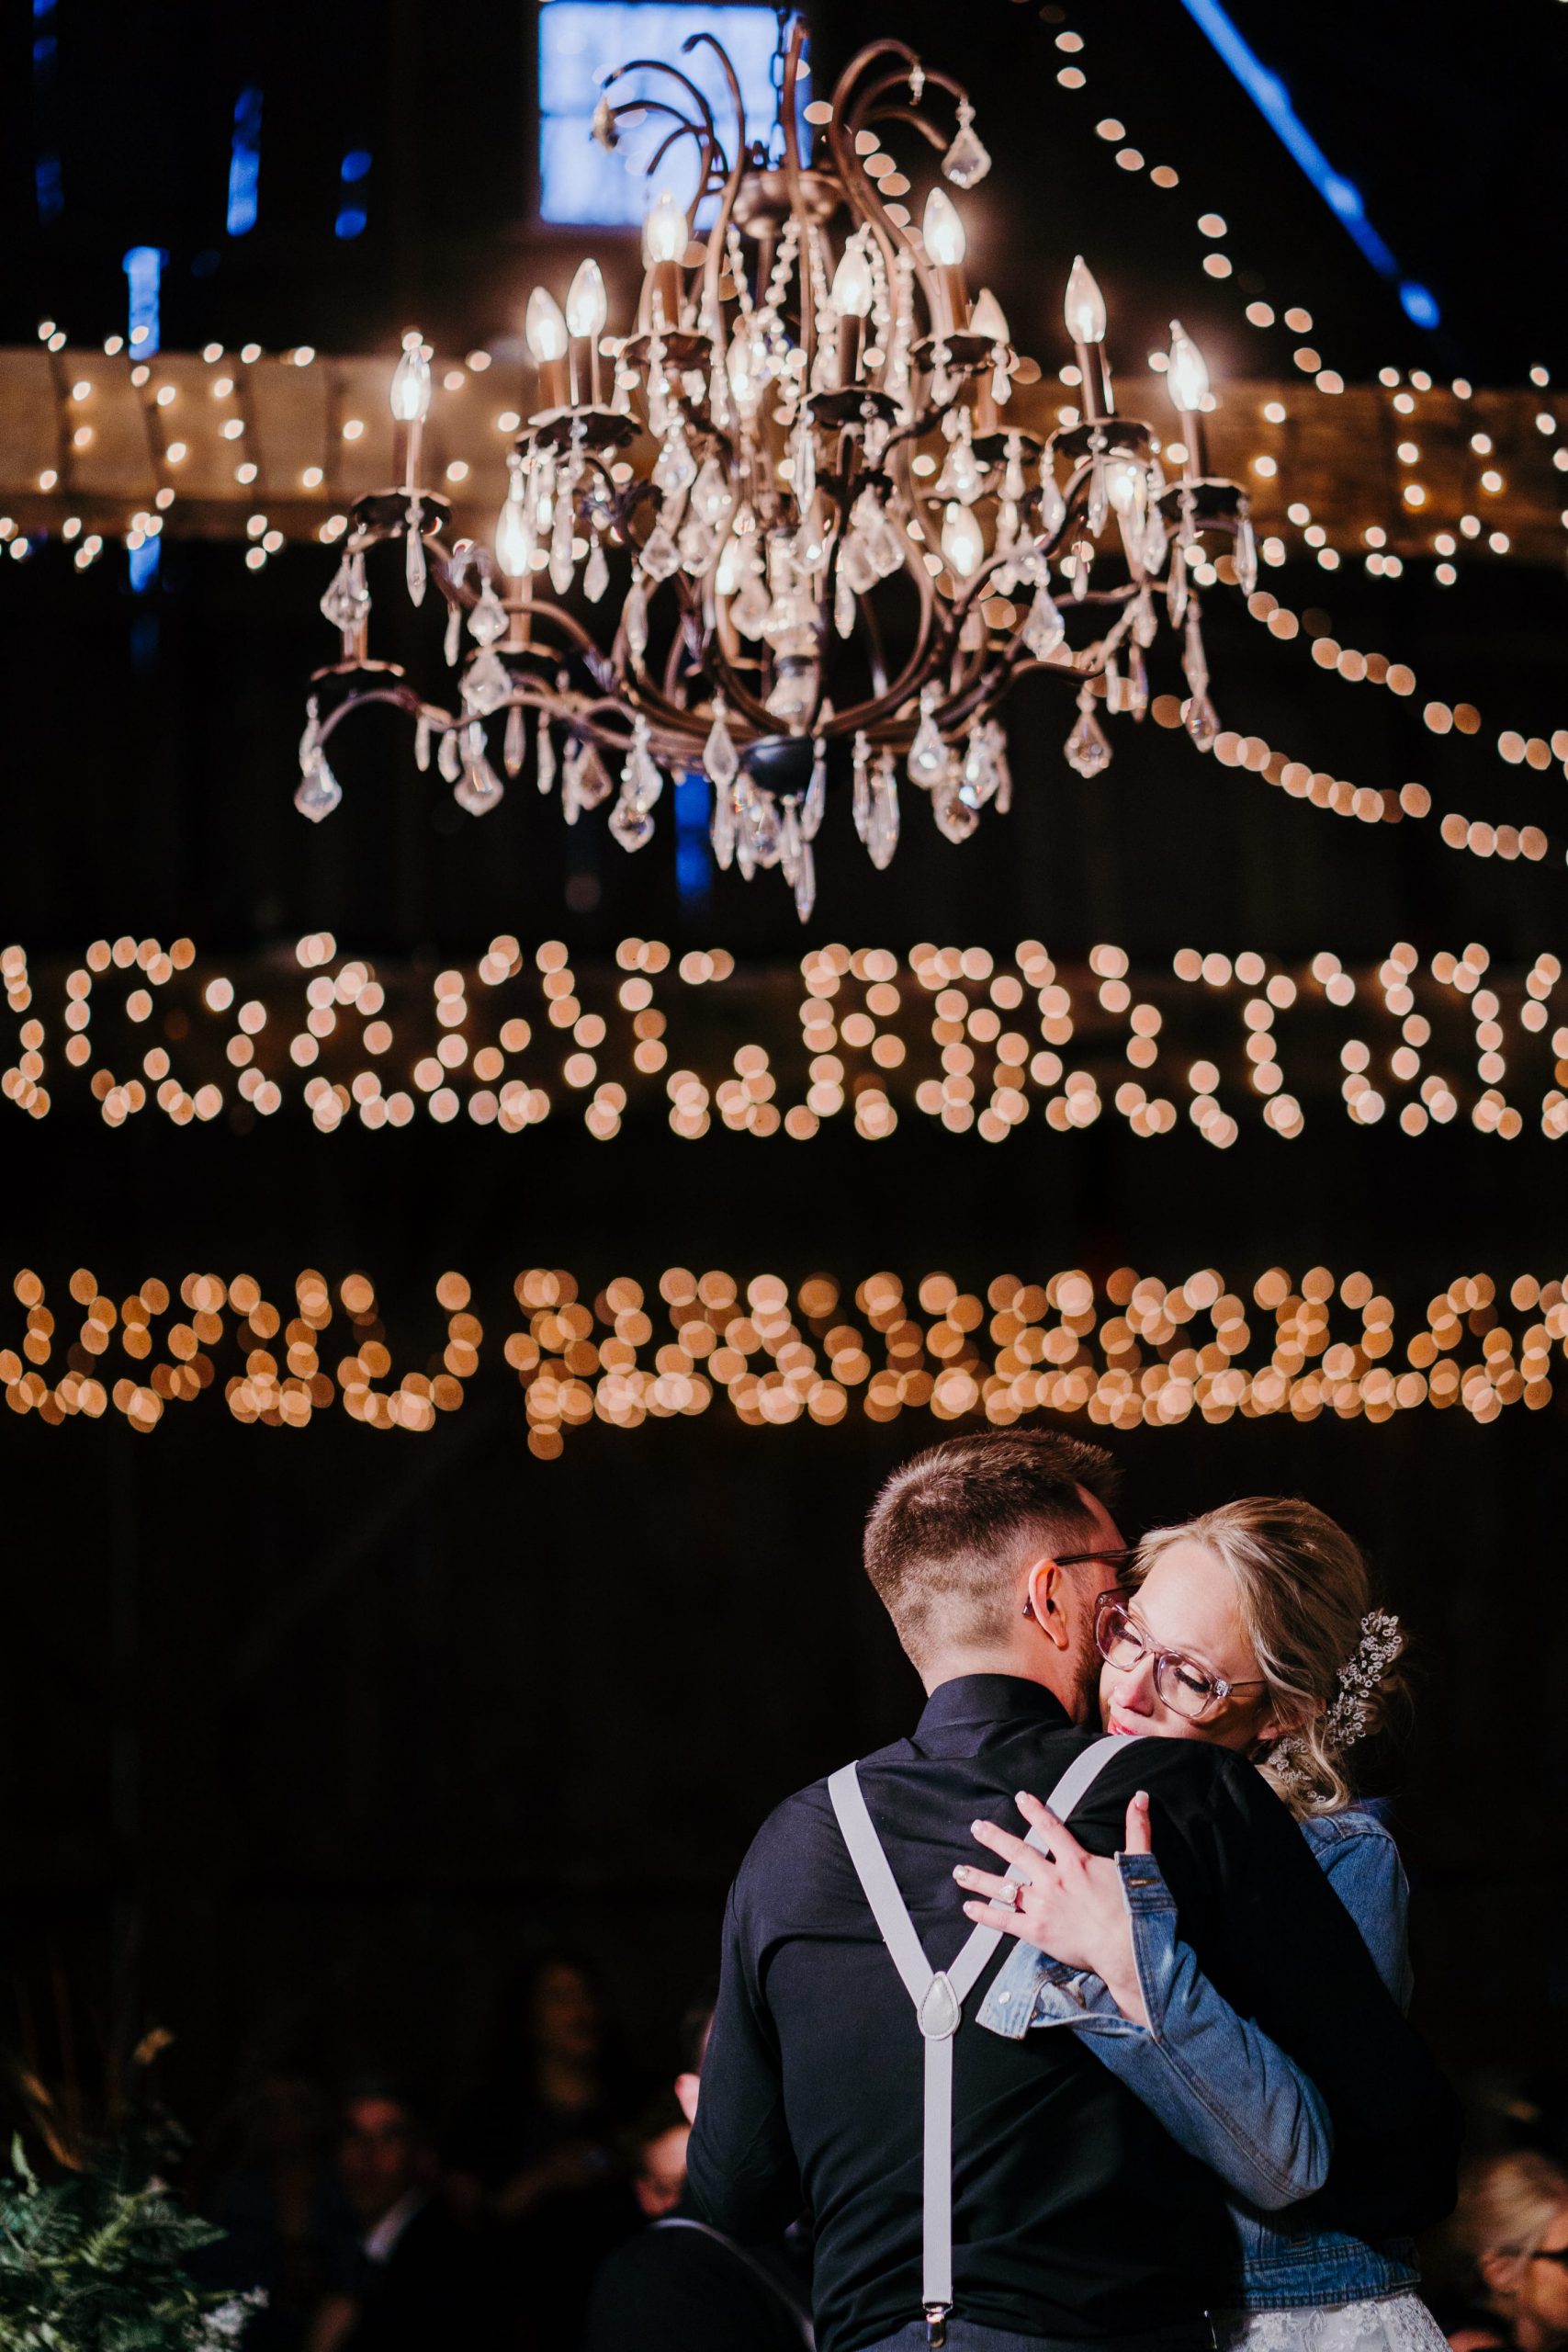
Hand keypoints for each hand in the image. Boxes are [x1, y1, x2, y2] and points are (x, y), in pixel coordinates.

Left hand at [953, 1790, 1151, 2026]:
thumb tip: (1140, 1797)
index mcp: (1075, 1862)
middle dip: (994, 1838)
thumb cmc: (1135, 1908)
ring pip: (1004, 1887)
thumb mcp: (1139, 1863)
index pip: (1051, 1829)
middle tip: (976, 1827)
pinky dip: (985, 1914)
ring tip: (959, 1871)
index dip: (1035, 1811)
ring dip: (979, 1878)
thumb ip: (1137, 1829)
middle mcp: (1053, 1879)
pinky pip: (1005, 1921)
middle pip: (1018, 1852)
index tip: (1020, 1798)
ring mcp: (1042, 1905)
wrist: (1127, 1948)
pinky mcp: (1036, 1931)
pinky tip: (969, 1908)